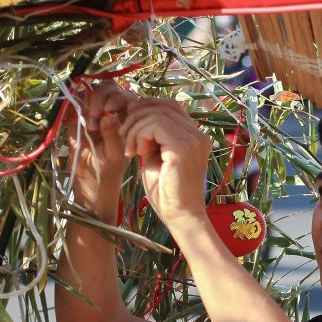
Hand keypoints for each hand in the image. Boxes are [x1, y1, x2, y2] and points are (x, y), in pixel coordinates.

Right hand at [76, 82, 132, 177]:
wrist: (90, 175)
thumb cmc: (109, 164)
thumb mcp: (114, 153)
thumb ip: (112, 135)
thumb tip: (108, 115)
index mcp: (127, 115)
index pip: (125, 96)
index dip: (117, 98)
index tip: (108, 110)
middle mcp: (112, 108)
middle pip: (108, 88)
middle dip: (101, 98)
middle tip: (96, 115)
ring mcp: (94, 108)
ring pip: (91, 90)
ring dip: (88, 104)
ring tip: (89, 127)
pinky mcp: (78, 113)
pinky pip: (74, 101)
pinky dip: (73, 106)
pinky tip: (74, 121)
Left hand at [120, 98, 212, 226]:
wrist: (179, 216)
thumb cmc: (166, 192)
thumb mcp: (156, 156)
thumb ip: (152, 135)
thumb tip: (136, 111)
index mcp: (194, 135)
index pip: (171, 105)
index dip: (147, 106)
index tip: (129, 120)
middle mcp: (198, 134)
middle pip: (162, 106)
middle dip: (136, 117)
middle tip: (124, 137)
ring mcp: (193, 140)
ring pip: (156, 115)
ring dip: (135, 129)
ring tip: (130, 150)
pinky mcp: (183, 148)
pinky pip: (155, 126)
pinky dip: (139, 136)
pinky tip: (137, 153)